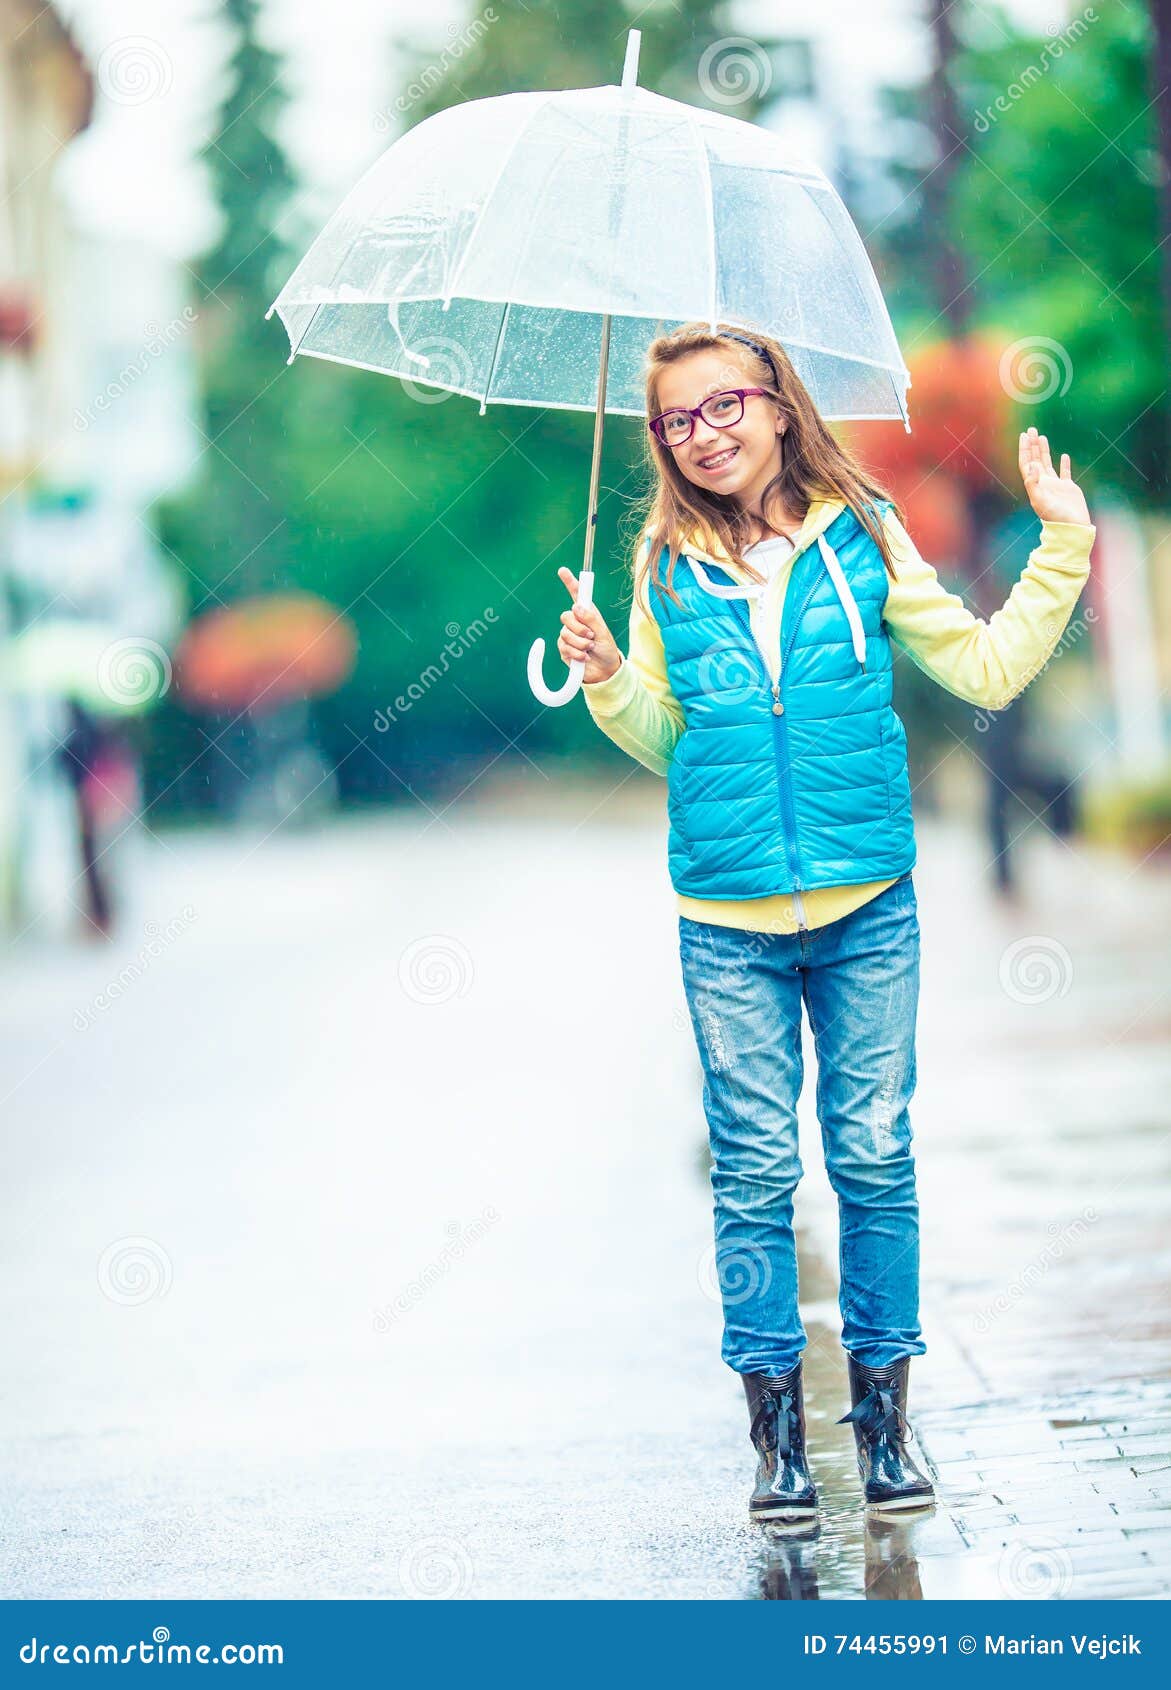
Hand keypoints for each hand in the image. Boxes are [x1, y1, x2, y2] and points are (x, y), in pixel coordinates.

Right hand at [557, 567, 622, 684]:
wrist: (604, 671)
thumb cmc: (607, 650)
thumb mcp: (604, 633)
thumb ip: (592, 619)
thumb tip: (576, 607)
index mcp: (587, 614)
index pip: (577, 596)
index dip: (570, 582)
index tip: (562, 570)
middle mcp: (576, 622)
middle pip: (566, 616)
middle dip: (579, 628)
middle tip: (591, 636)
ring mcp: (568, 635)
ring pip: (565, 633)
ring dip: (580, 642)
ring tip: (590, 648)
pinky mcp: (564, 649)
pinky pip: (564, 646)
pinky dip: (576, 652)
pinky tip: (584, 657)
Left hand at [1019, 426, 1090, 524]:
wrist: (1072, 527)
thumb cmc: (1055, 517)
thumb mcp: (1040, 501)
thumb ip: (1034, 483)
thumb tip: (1032, 465)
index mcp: (1035, 485)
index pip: (1027, 463)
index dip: (1024, 449)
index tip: (1024, 435)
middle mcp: (1043, 483)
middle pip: (1035, 460)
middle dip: (1032, 445)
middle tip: (1031, 429)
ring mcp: (1056, 485)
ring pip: (1047, 463)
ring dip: (1044, 450)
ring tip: (1041, 437)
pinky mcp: (1068, 488)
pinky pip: (1065, 473)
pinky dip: (1063, 464)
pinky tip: (1063, 456)